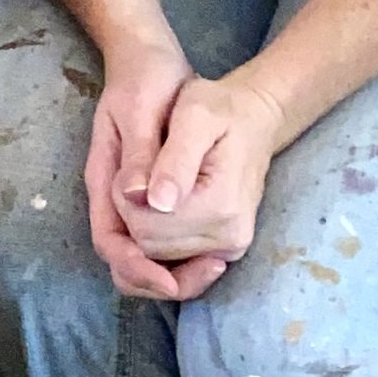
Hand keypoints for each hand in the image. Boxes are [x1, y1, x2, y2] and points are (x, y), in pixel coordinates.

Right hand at [85, 31, 194, 300]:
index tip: (169, 280)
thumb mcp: (143, 107)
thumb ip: (142, 153)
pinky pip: (167, 243)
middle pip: (128, 261)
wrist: (153, 58)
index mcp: (106, 178)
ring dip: (178, 272)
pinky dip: (187, 257)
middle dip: (163, 277)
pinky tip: (215, 251)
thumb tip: (141, 200)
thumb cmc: (146, 77)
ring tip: (215, 266)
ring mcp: (135, 200)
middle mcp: (116, 198)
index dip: (136, 268)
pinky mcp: (157, 198)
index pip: (110, 242)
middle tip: (209, 269)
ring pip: (146, 258)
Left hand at [113, 73, 283, 298]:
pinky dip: (153, 246)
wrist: (252, 121)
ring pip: (155, 258)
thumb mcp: (194, 115)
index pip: (144, 226)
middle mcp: (229, 239)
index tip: (136, 163)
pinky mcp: (222, 253)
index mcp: (221, 206)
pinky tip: (154, 212)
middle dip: (131, 212)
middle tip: (143, 171)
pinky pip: (173, 266)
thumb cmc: (220, 109)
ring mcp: (228, 250)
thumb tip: (154, 203)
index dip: (125, 198)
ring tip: (153, 184)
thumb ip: (174, 160)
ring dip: (141, 226)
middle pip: (148, 246)